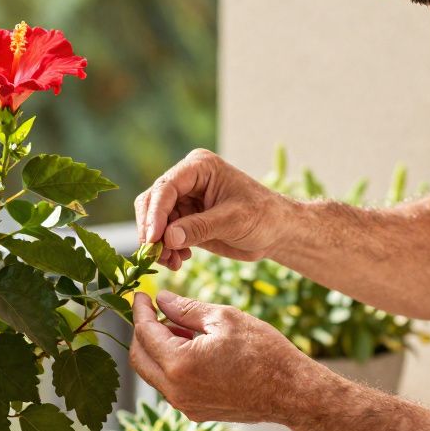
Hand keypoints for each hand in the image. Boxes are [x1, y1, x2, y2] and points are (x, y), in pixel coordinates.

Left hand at [129, 291, 321, 424]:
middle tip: (155, 310)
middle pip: (139, 358)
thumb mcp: (224, 318)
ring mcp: (184, 406)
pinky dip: (171, 365)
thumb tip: (162, 300)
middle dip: (142, 332)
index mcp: (179, 364)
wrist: (292, 392)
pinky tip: (191, 347)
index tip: (141, 295)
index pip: (144, 333)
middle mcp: (175, 391)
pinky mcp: (195, 412)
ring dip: (158, 349)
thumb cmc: (264, 352)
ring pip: (154, 374)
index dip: (140, 310)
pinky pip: (170, 386)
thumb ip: (186, 309)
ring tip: (181, 327)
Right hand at [134, 149, 289, 270]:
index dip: (155, 213)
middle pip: (152, 202)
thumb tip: (168, 237)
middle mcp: (186, 180)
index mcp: (199, 167)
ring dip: (158, 244)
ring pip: (154, 221)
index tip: (153, 239)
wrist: (277, 232)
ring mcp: (184, 200)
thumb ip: (200, 227)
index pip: (166, 187)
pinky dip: (167, 250)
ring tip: (172, 263)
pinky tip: (179, 261)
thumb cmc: (263, 216)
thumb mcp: (234, 221)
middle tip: (157, 256)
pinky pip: (164, 235)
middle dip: (152, 230)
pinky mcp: (185, 220)